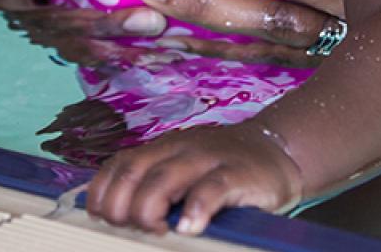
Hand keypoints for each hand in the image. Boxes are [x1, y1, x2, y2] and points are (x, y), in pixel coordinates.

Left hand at [87, 123, 305, 234]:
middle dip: (121, 206)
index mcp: (163, 149)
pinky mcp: (237, 174)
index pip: (118, 165)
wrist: (278, 151)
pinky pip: (211, 189)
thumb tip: (117, 219)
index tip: (102, 219)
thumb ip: (156, 186)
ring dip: (150, 208)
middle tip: (130, 230)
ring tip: (157, 231)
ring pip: (165, 178)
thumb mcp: (185, 172)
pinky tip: (190, 228)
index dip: (102, 193)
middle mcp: (180, 149)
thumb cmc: (224, 172)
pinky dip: (196, 209)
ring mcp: (209, 159)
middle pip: (134, 172)